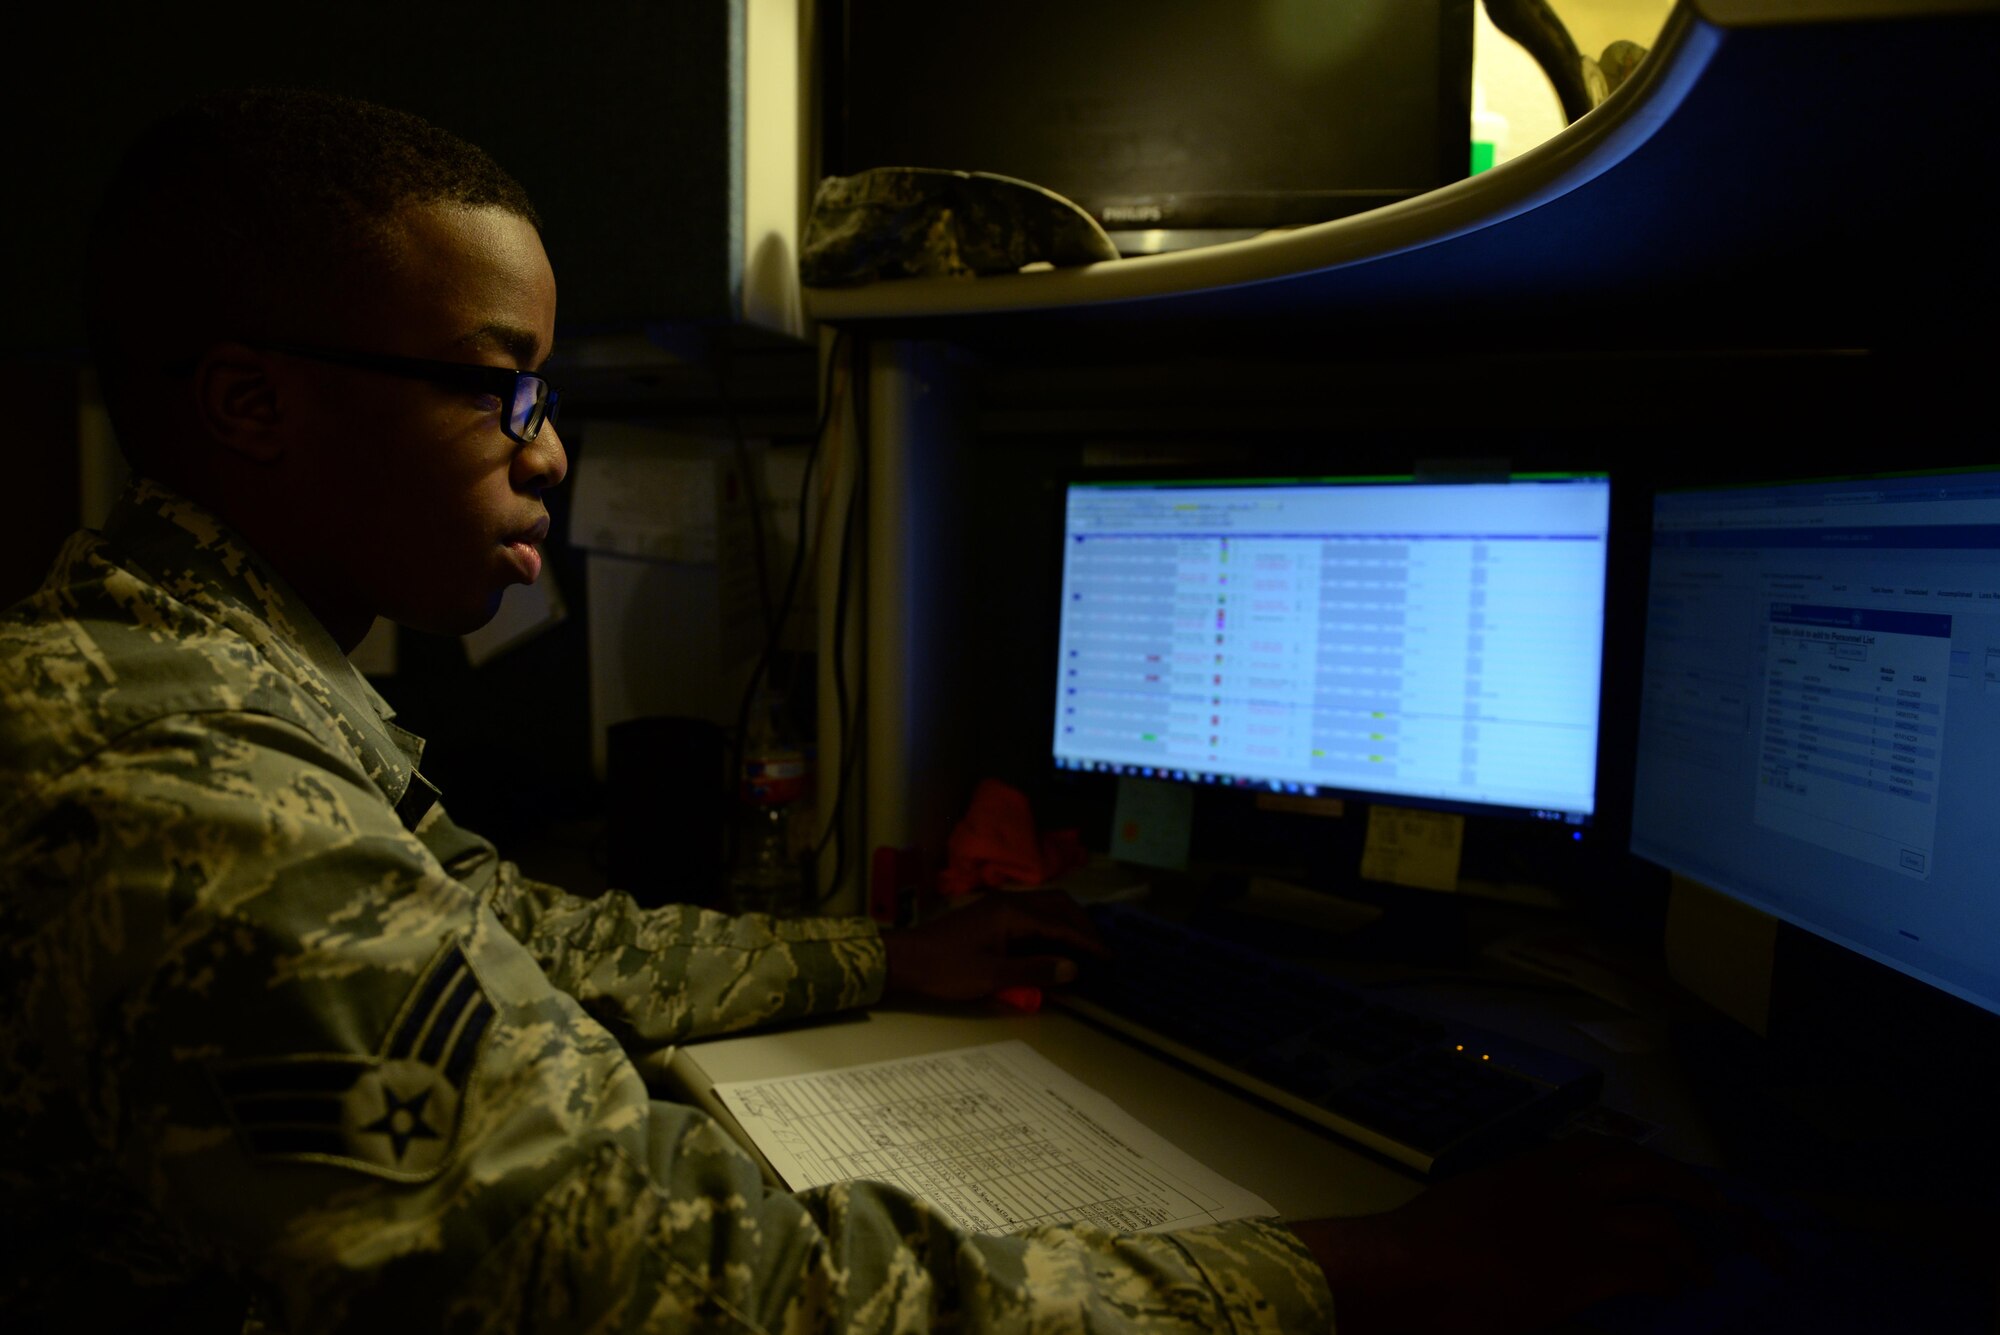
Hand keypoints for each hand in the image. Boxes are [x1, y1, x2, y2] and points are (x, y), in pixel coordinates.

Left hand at [881, 890, 1106, 1002]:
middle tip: (1100, 950)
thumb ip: (1035, 970)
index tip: (1108, 957)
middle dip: (1082, 925)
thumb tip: (1074, 968)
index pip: (1061, 923)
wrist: (905, 960)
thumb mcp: (992, 975)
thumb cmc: (945, 969)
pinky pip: (1032, 916)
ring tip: (1083, 948)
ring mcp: (999, 907)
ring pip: (1045, 908)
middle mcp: (1009, 902)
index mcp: (1012, 913)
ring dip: (1067, 924)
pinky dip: (1050, 928)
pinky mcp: (991, 917)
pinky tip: (1054, 947)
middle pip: (1058, 905)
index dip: (1087, 941)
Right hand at [1291, 1136, 1763, 1334]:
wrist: (1409, 1269)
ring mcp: (1581, 1221)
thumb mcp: (1480, 1209)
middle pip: (1655, 1175)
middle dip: (1700, 1196)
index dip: (1656, 1174)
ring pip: (1664, 1226)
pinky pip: (1654, 1271)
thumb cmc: (1428, 1246)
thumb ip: (1522, 1211)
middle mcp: (1568, 1182)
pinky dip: (1674, 1283)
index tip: (1680, 1190)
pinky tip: (1681, 1296)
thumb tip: (1549, 1236)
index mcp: (1539, 1165)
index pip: (1614, 1156)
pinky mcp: (1588, 1265)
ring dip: (1691, 1253)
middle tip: (1733, 1219)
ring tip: (1703, 1275)